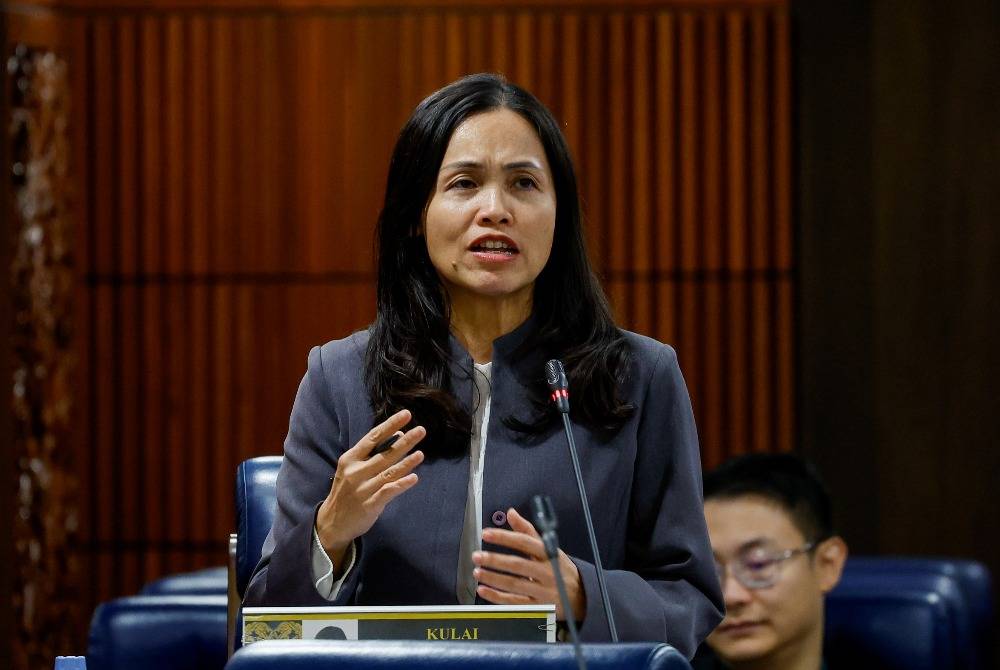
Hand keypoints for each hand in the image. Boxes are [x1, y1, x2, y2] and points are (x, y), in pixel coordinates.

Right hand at [316, 409, 425, 568]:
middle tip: (421, 430)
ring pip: (388, 472)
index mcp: (350, 459)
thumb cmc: (347, 491)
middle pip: (384, 454)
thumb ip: (373, 453)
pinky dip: (401, 484)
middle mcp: (356, 472)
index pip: (373, 438)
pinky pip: (388, 492)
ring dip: (407, 462)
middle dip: (404, 442)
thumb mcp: (353, 468)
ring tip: (421, 453)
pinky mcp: (369, 505)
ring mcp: (362, 489)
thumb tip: (398, 434)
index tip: (406, 415)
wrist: (332, 522)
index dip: (390, 425)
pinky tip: (414, 478)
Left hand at [473, 508, 585, 621]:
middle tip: (476, 556)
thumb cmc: (559, 568)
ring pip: (514, 584)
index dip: (505, 537)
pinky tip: (483, 590)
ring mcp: (544, 591)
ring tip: (477, 572)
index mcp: (549, 553)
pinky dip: (497, 597)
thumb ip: (527, 531)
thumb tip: (511, 513)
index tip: (486, 533)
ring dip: (493, 578)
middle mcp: (547, 572)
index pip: (525, 542)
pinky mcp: (539, 608)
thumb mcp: (548, 547)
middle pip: (518, 564)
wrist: (581, 596)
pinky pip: (515, 603)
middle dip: (495, 559)